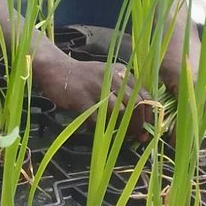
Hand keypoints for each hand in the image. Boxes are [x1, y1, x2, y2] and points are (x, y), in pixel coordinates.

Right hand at [34, 53, 152, 141]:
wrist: (56, 69)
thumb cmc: (84, 76)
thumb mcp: (108, 75)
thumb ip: (124, 89)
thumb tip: (141, 115)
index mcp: (122, 72)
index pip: (144, 94)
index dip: (149, 114)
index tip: (148, 127)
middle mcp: (112, 78)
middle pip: (135, 105)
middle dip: (138, 124)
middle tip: (136, 136)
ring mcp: (97, 88)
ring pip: (118, 113)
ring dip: (122, 129)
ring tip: (122, 137)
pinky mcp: (82, 99)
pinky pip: (97, 120)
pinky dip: (100, 129)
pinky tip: (100, 130)